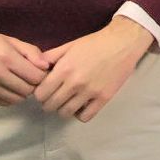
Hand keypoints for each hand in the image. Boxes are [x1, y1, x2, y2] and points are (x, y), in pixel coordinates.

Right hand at [0, 27, 50, 104]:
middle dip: (32, 85)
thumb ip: (31, 52)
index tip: (39, 72)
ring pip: (16, 99)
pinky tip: (6, 88)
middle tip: (28, 79)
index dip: (41, 76)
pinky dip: (9, 98)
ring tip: (17, 83)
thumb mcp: (10, 40)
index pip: (35, 77)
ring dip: (21, 93)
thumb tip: (47, 67)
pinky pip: (2, 103)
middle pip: (27, 90)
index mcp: (6, 57)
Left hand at [34, 16, 154, 121]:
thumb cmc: (95, 42)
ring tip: (68, 101)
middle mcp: (75, 83)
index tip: (46, 90)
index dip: (40, 93)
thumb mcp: (69, 45)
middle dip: (49, 102)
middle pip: (50, 106)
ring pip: (65, 113)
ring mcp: (90, 92)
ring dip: (63, 109)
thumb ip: (50, 57)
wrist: (123, 42)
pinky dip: (80, 113)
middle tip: (55, 96)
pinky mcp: (104, 98)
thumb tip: (36, 68)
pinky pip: (85, 117)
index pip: (40, 94)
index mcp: (64, 69)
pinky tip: (82, 105)